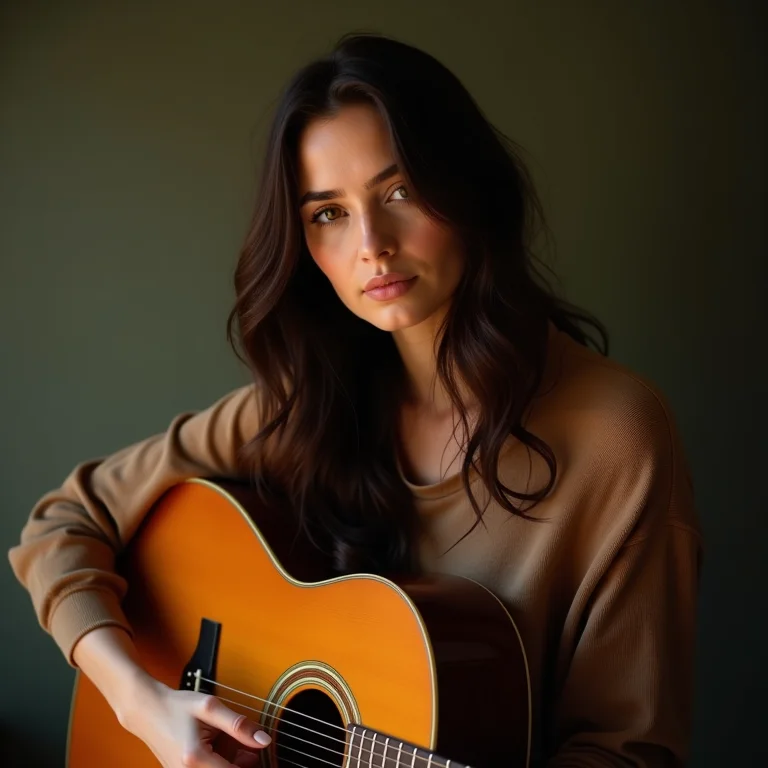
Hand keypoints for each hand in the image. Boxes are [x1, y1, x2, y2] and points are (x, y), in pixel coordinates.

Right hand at [119, 676, 271, 766]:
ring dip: (228, 763)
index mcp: (195, 758)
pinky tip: (219, 747)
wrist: (146, 710)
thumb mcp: (210, 708)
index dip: (251, 764)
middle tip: (246, 747)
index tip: (257, 753)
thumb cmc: (176, 706)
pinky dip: (217, 762)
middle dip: (240, 764)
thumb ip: (238, 725)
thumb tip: (263, 740)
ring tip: (230, 743)